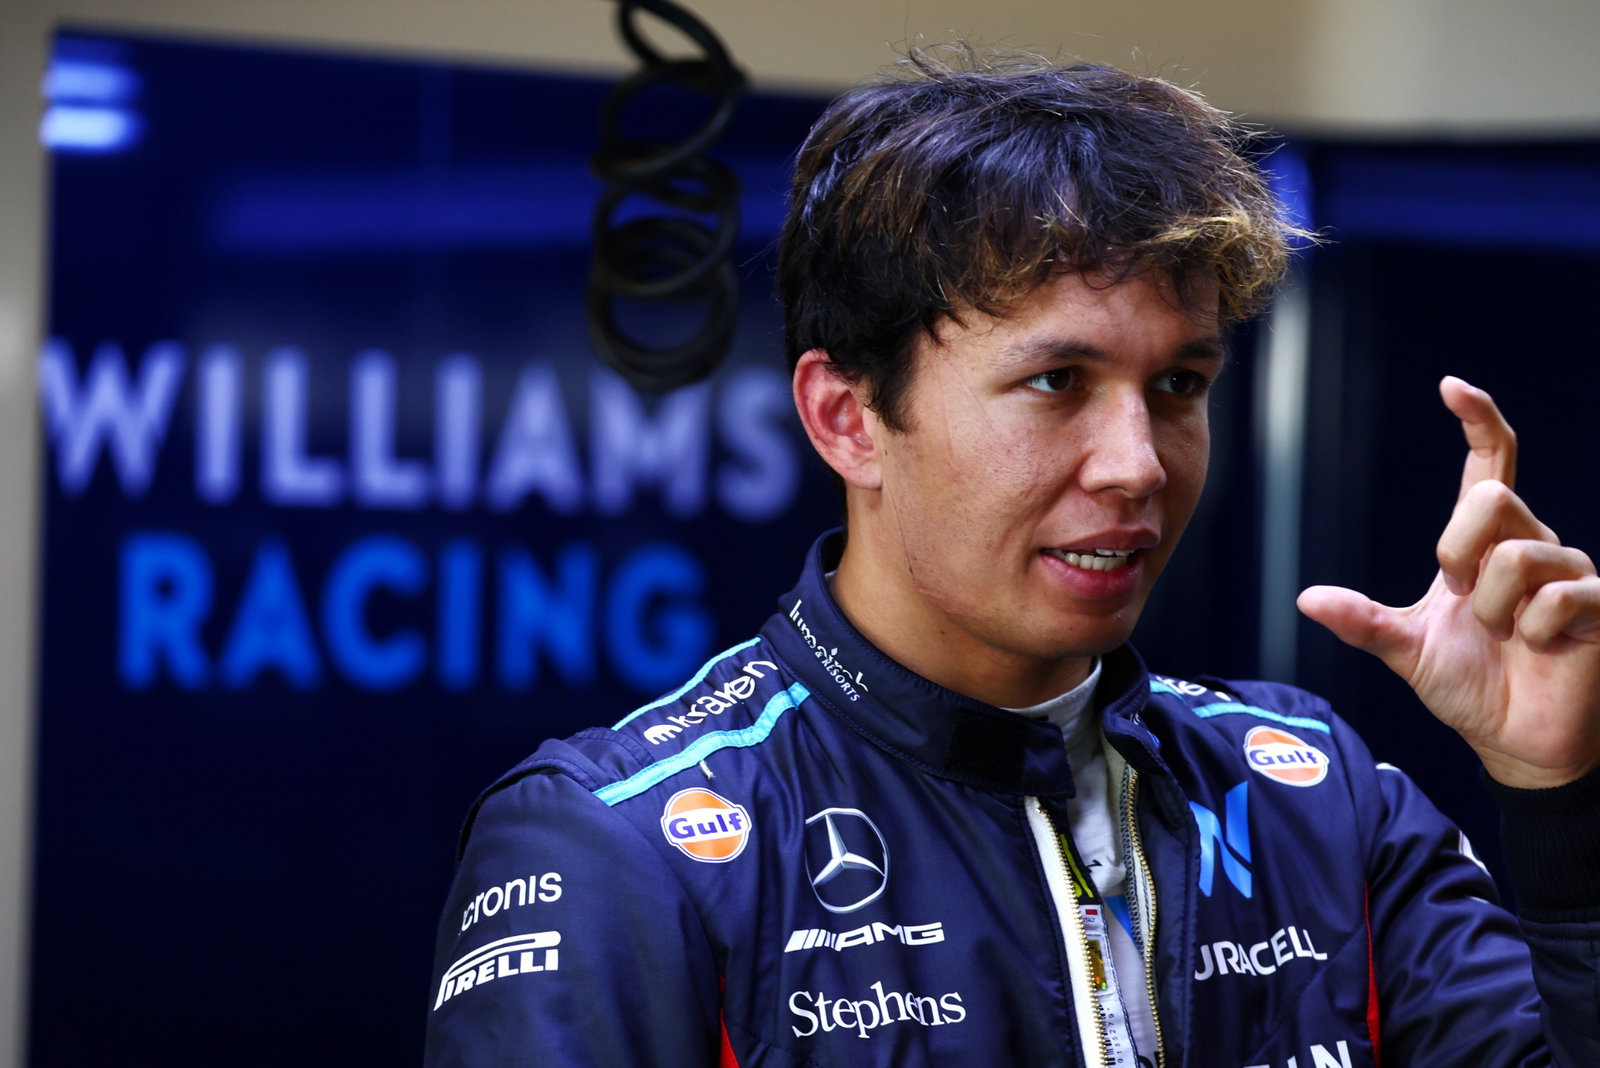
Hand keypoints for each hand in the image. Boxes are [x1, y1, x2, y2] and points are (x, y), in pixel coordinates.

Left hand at [1297, 376, 1599, 788]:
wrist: (1515, 739)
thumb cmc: (1468, 686)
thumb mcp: (1405, 650)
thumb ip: (1361, 622)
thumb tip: (1306, 598)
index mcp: (1482, 544)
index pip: (1490, 463)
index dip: (1478, 421)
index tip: (1452, 387)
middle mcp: (1528, 545)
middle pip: (1493, 498)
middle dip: (1459, 550)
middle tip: (1460, 598)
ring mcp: (1568, 572)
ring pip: (1519, 551)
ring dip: (1494, 605)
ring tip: (1503, 635)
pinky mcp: (1597, 605)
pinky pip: (1557, 595)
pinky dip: (1531, 629)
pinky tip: (1537, 647)